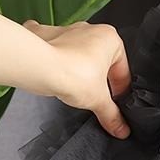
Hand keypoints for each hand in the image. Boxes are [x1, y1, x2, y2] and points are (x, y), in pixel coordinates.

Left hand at [22, 19, 131, 138]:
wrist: (37, 66)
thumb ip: (111, 114)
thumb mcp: (98, 100)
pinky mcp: (45, 35)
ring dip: (78, 64)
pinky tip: (48, 61)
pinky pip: (50, 40)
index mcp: (111, 39)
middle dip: (99, 76)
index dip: (120, 90)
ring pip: (78, 50)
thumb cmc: (72, 73)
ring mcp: (66, 31)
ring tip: (73, 84)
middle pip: (101, 59)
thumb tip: (121, 128)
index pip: (122, 70)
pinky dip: (49, 48)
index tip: (114, 103)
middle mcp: (90, 31)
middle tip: (94, 96)